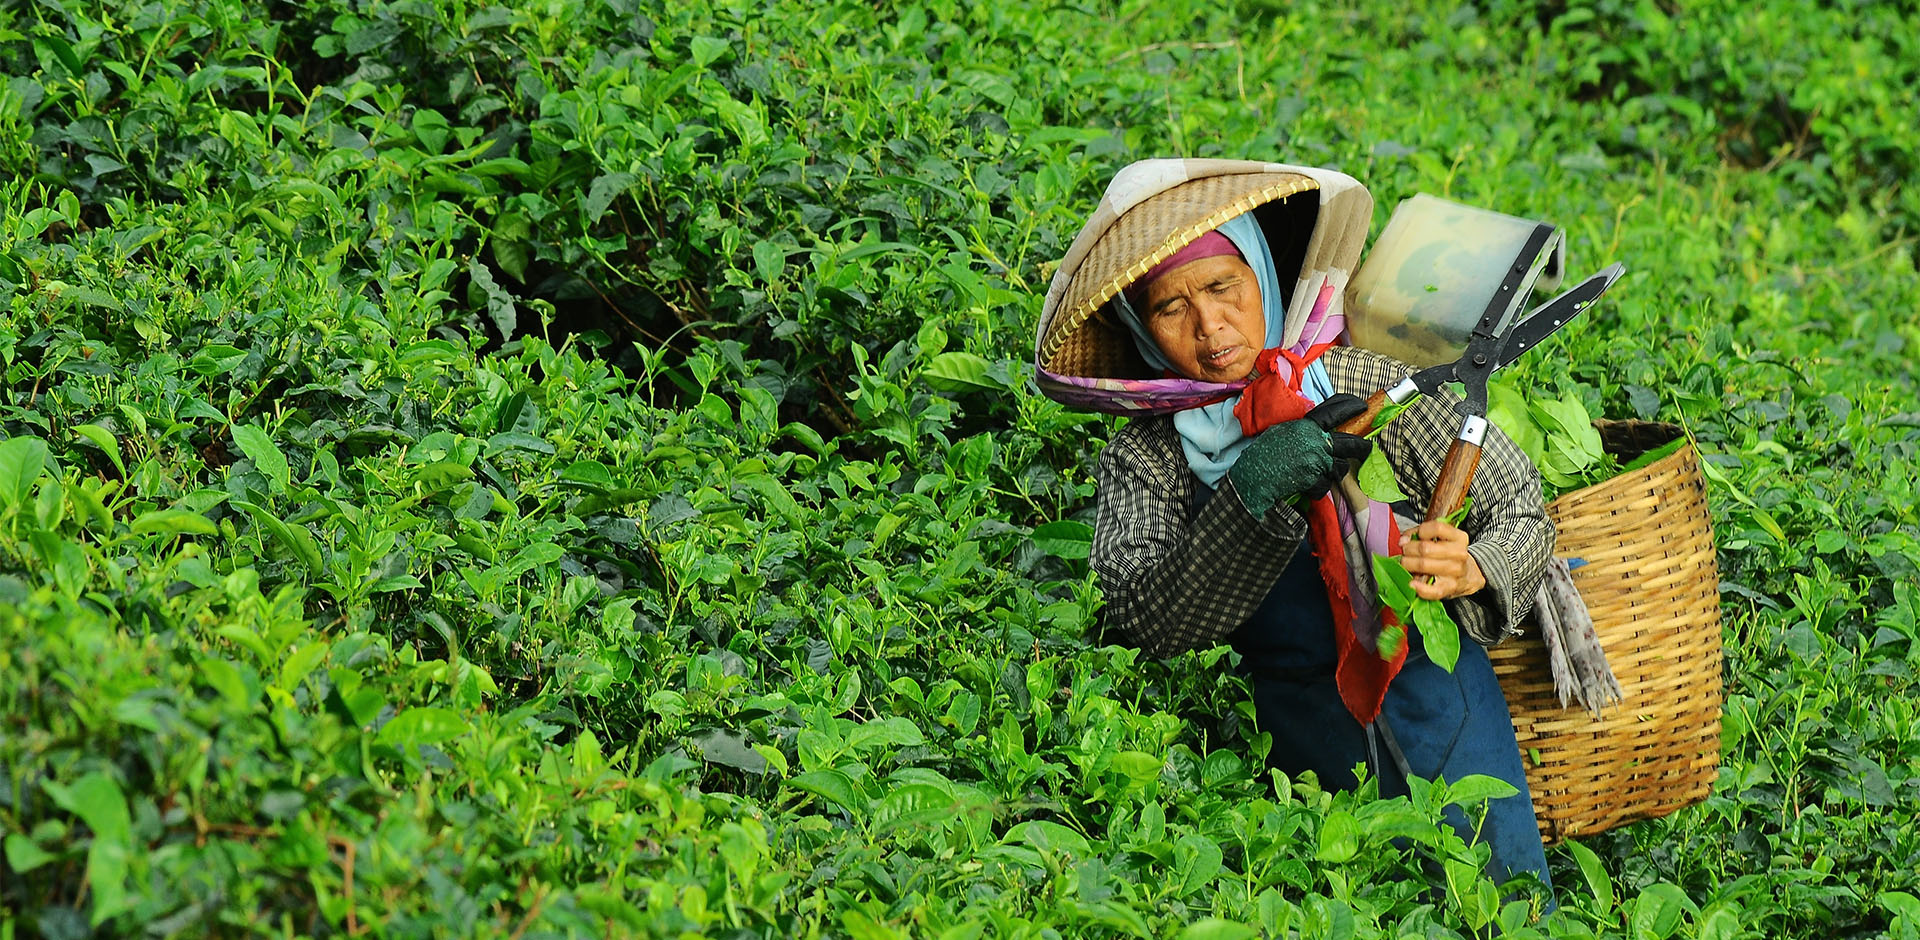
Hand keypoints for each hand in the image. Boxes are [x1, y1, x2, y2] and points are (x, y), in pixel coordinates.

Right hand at [1228, 394, 1372, 516]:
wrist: (1253, 475)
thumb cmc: (1263, 453)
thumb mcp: (1282, 431)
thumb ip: (1302, 429)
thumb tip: (1318, 429)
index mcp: (1307, 426)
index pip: (1335, 410)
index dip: (1351, 406)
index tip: (1362, 406)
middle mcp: (1316, 441)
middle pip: (1351, 443)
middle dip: (1362, 447)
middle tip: (1366, 448)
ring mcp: (1317, 461)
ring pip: (1341, 468)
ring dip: (1334, 472)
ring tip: (1322, 473)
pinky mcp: (1315, 480)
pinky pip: (1325, 485)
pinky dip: (1317, 488)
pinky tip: (1306, 486)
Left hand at [1398, 520, 1485, 599]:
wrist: (1467, 575)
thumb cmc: (1447, 555)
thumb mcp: (1438, 538)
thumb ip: (1417, 534)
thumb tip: (1403, 541)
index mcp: (1459, 537)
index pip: (1437, 528)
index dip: (1421, 531)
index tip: (1417, 535)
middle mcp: (1460, 553)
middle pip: (1425, 548)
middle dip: (1408, 550)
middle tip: (1405, 552)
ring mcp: (1456, 571)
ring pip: (1424, 565)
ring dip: (1409, 564)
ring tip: (1407, 564)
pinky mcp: (1450, 587)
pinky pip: (1433, 590)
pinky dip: (1420, 588)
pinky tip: (1412, 583)